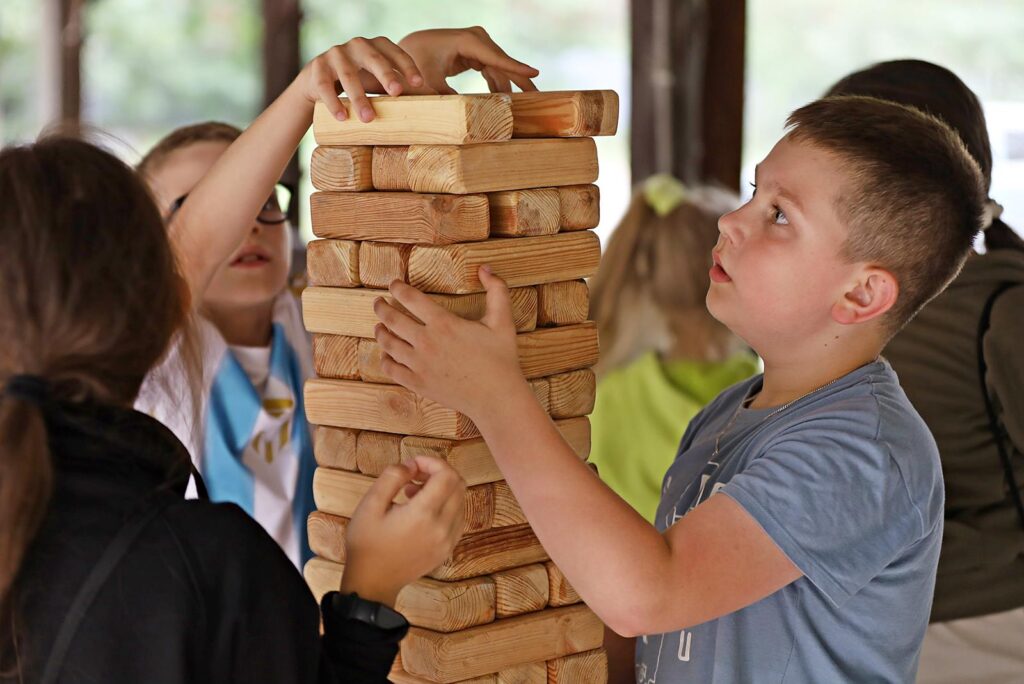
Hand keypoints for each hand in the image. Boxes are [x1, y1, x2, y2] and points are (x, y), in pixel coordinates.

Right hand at [299, 37, 423, 122]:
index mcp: (376, 46)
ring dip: (359, 97)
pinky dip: (332, 102)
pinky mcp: (316, 68)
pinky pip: (324, 86)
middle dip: (386, 75)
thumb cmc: (360, 82)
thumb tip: (441, 101)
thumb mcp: (378, 81)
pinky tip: (341, 117)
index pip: (395, 52)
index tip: (420, 84)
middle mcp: (356, 46)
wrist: (318, 82)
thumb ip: (401, 88)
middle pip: (373, 58)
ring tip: (368, 118)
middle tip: (397, 93)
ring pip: (348, 75)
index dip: (407, 66)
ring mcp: (335, 55)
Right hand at [340, 457, 465, 606]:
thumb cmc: (366, 543)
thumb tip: (412, 465)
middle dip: (438, 472)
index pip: (447, 475)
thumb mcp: (370, 504)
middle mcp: (442, 527)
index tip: (412, 465)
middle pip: (458, 484)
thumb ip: (392, 476)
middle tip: (413, 475)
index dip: (432, 462)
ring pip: (460, 501)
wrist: (372, 583)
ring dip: (443, 489)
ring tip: (413, 494)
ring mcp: (448, 540)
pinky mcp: (447, 549)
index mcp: (423, 514)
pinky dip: (446, 506)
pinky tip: (423, 511)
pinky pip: (458, 518)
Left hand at [372, 266, 528, 420]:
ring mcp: (419, 364)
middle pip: (391, 319)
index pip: (410, 298)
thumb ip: (496, 290)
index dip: (397, 288)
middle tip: (378, 302)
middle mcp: (426, 342)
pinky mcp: (418, 383)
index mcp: (443, 323)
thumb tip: (485, 267)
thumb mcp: (503, 320)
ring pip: (388, 344)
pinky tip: (386, 354)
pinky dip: (385, 358)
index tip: (393, 284)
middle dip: (381, 307)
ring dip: (380, 331)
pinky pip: (391, 369)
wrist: (497, 398)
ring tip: (379, 326)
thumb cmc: (501, 359)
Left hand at [398, 27, 538, 93]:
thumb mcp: (429, 83)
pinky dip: (500, 85)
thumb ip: (446, 97)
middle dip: (521, 80)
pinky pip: (494, 70)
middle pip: (504, 62)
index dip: (515, 67)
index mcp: (466, 41)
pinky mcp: (477, 54)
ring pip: (501, 68)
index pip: (495, 57)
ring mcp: (478, 45)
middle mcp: (476, 39)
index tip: (535, 73)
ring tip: (528, 103)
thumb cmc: (417, 64)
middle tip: (539, 97)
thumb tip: (464, 116)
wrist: (411, 49)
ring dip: (512, 86)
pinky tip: (509, 100)